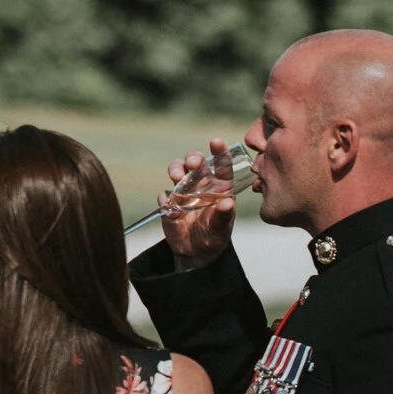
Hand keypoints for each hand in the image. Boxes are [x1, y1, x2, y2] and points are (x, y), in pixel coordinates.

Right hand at [161, 138, 238, 270]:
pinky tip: (173, 213)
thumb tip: (227, 203)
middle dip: (192, 158)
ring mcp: (184, 192)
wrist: (194, 252)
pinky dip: (166, 200)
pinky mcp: (169, 202)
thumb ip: (223, 216)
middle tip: (192, 163)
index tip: (216, 141)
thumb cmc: (214, 236)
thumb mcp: (221, 228)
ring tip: (176, 178)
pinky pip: (164, 195)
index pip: (221, 165)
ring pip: (177, 170)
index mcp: (219, 188)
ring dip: (175, 170)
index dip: (219, 152)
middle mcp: (201, 185)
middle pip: (195, 162)